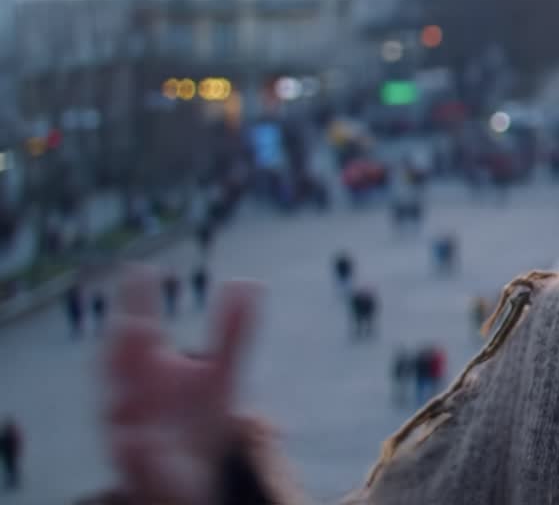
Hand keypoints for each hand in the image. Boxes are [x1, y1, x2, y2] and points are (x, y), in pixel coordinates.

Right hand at [102, 270, 260, 504]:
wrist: (189, 480)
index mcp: (149, 367)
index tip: (139, 269)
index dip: (138, 301)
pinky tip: (139, 439)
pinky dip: (134, 449)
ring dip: (121, 399)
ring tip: (132, 389)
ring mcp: (132, 433)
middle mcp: (132, 396)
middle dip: (123, 346)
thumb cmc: (197, 417)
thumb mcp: (221, 375)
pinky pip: (135, 462)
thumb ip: (234, 332)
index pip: (139, 329)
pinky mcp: (143, 472)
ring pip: (117, 411)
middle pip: (120, 367)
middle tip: (133, 320)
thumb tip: (250, 281)